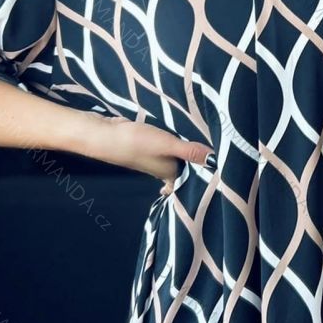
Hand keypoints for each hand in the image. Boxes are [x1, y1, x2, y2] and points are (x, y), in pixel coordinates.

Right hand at [76, 113, 214, 194]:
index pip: (186, 186)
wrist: (105, 135)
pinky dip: (173, 145)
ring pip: (174, 159)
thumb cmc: (137, 144)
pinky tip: (179, 136)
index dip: (197, 186)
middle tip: (215, 164)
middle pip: (182, 172)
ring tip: (203, 148)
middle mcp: (162, 168)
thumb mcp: (168, 145)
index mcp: (170, 173)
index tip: (211, 187)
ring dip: (184, 156)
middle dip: (195, 169)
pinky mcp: (146, 145)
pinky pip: (165, 148)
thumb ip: (191, 151)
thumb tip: (217, 159)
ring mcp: (153, 158)